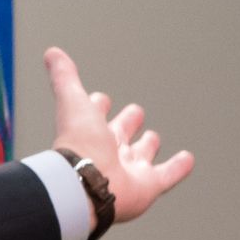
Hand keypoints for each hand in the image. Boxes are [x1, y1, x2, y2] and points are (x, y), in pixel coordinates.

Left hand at [45, 47, 193, 223]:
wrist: (86, 183)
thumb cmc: (79, 143)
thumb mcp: (73, 100)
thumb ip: (64, 77)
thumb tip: (52, 53)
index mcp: (90, 131)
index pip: (94, 114)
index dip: (98, 106)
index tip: (102, 99)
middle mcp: (108, 151)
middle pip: (119, 135)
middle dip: (126, 124)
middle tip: (134, 114)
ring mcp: (128, 170)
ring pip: (140, 155)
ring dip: (147, 146)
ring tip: (153, 137)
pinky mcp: (148, 186)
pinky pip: (167, 175)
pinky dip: (178, 167)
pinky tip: (187, 159)